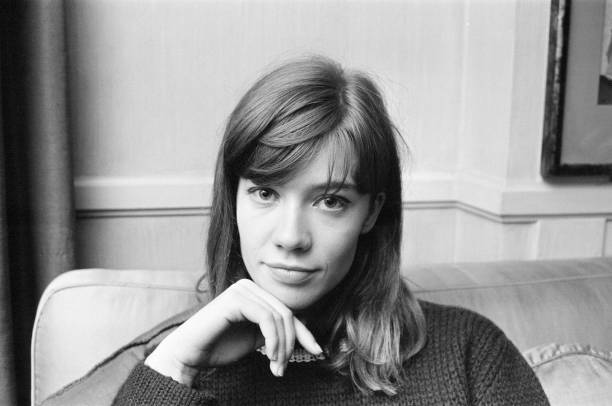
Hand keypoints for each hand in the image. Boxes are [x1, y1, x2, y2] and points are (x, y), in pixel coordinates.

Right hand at [144, 279, 322, 385]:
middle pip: (287, 314)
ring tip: (276, 367)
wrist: (189, 355)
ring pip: (280, 317)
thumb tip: (305, 333)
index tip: (318, 352)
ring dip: (282, 347)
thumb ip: (276, 332)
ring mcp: (242, 290)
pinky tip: (269, 356)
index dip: (305, 333)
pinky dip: (273, 340)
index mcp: (255, 294)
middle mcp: (250, 287)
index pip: (288, 312)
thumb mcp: (257, 339)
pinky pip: (267, 318)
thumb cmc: (219, 347)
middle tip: (281, 369)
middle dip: (291, 345)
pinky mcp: (236, 299)